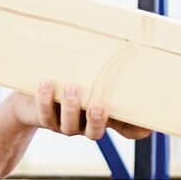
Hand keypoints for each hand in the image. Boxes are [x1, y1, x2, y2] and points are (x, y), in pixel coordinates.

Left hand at [10, 81, 151, 140]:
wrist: (32, 95)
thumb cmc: (69, 80)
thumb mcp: (89, 79)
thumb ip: (107, 72)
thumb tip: (131, 46)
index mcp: (102, 116)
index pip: (125, 130)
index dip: (136, 130)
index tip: (148, 125)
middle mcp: (85, 124)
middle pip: (95, 132)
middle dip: (96, 120)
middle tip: (98, 105)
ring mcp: (64, 125)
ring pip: (68, 125)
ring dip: (70, 107)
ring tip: (71, 88)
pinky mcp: (44, 118)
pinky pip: (45, 113)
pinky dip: (45, 99)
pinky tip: (46, 83)